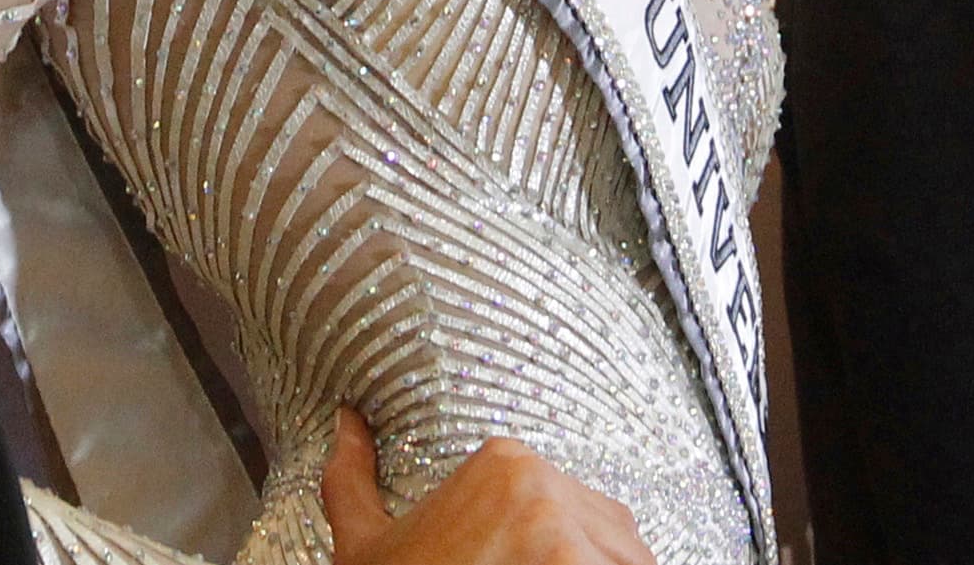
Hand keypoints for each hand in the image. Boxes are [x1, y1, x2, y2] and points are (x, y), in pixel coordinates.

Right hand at [321, 407, 656, 564]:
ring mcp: (567, 531)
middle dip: (587, 564)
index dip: (562, 550)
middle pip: (604, 534)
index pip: (573, 506)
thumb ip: (354, 479)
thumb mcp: (365, 542)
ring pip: (625, 559)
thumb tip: (348, 423)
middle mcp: (541, 485)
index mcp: (501, 463)